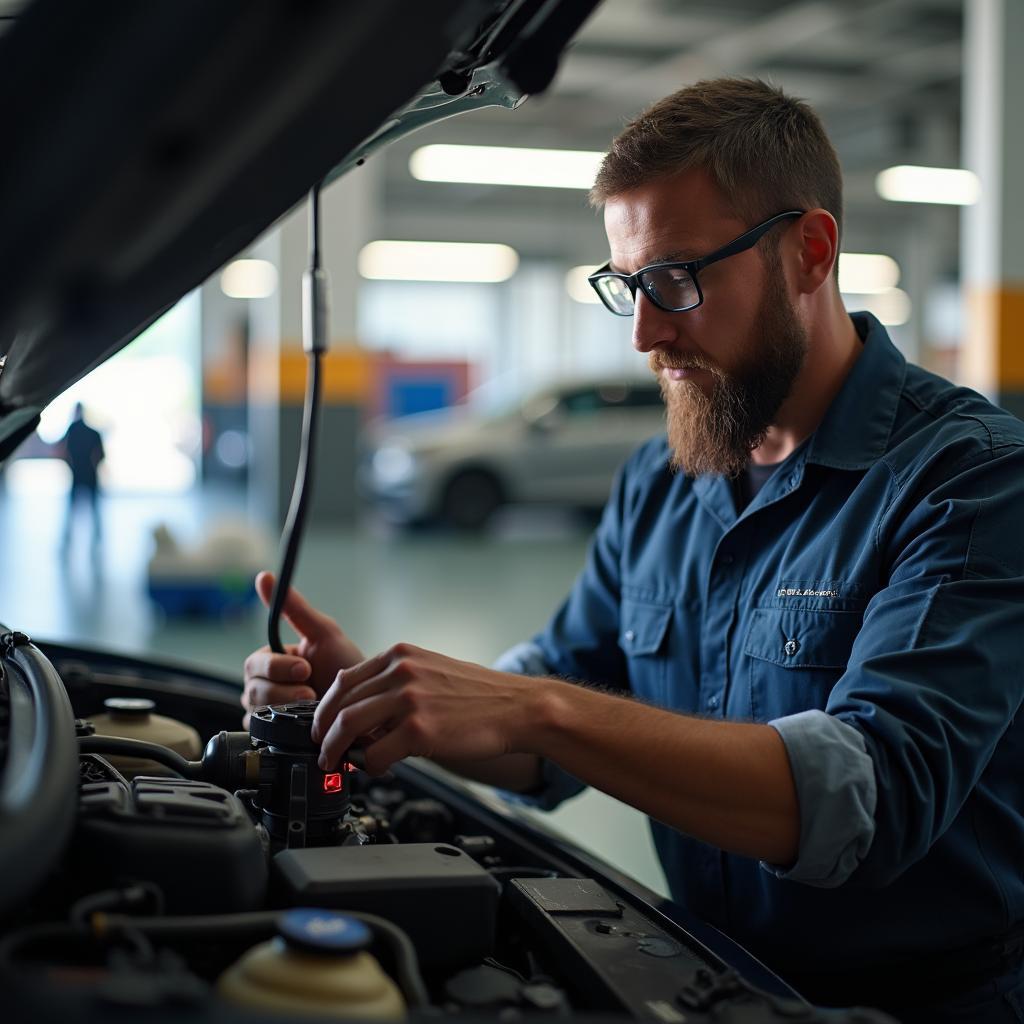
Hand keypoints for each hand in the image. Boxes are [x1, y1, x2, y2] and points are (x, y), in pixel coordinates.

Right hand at [241, 571, 364, 722]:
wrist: (368, 702)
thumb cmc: (346, 664)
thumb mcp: (323, 632)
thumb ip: (293, 607)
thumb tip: (263, 576)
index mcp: (269, 661)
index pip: (253, 664)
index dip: (277, 668)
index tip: (305, 668)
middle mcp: (263, 687)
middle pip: (252, 690)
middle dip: (283, 691)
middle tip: (312, 692)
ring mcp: (268, 713)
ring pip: (258, 713)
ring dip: (288, 710)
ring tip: (315, 707)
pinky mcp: (275, 736)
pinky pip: (266, 735)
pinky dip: (285, 730)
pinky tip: (306, 726)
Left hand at [311, 642, 543, 775]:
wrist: (519, 708)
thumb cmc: (482, 695)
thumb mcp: (434, 670)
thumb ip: (399, 683)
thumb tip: (366, 710)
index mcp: (402, 655)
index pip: (346, 679)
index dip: (326, 706)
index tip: (323, 723)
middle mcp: (402, 672)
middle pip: (340, 703)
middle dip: (323, 731)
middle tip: (322, 749)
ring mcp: (410, 700)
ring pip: (348, 727)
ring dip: (336, 750)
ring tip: (336, 763)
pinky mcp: (420, 730)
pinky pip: (376, 754)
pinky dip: (368, 766)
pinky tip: (376, 769)